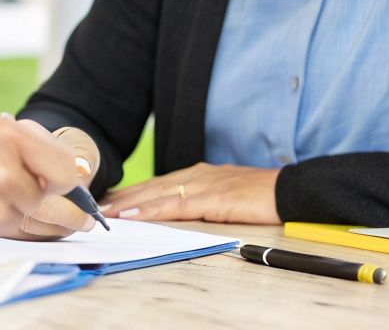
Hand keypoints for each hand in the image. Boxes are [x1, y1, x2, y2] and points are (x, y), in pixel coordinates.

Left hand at [100, 162, 280, 223]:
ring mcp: (203, 184)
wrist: (290, 190)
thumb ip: (203, 200)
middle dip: (124, 196)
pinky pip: (174, 205)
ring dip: (130, 203)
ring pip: (157, 194)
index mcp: (200, 174)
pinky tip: (135, 214)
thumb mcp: (226, 196)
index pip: (159, 183)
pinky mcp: (212, 198)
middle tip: (98, 205)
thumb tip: (181, 212)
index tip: (112, 199)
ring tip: (107, 211)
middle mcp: (197, 175)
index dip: (134, 191)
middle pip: (152, 186)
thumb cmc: (262, 196)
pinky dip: (151, 209)